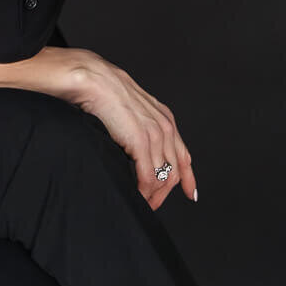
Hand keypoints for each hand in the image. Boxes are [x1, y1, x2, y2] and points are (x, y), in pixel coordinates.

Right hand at [50, 49, 198, 209]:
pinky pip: (148, 177)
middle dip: (166, 192)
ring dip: (154, 195)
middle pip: (175, 171)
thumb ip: (140, 126)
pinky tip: (137, 197)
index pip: (183, 156)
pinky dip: (144, 192)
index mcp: (165, 119)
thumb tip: (134, 146)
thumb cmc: (105, 92)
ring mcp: (155, 135)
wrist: (94, 80)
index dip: (188, 177)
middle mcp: (166, 127)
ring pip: (162, 177)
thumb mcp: (132, 110)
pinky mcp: (141, 143)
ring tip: (143, 204)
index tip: (190, 193)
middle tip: (154, 205)